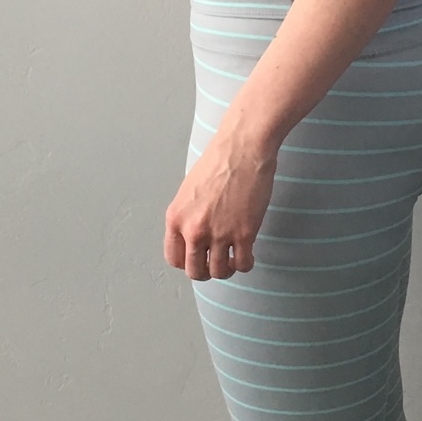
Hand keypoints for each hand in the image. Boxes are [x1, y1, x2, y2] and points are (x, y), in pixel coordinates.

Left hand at [164, 130, 277, 279]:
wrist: (242, 149)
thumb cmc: (217, 162)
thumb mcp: (188, 191)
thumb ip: (187, 217)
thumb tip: (192, 236)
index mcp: (176, 218)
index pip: (173, 258)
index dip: (186, 263)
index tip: (196, 260)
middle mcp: (194, 230)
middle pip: (194, 271)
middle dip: (205, 271)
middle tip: (215, 264)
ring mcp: (219, 234)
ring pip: (219, 271)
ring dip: (226, 270)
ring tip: (232, 260)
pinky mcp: (244, 234)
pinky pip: (242, 264)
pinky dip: (245, 265)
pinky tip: (248, 256)